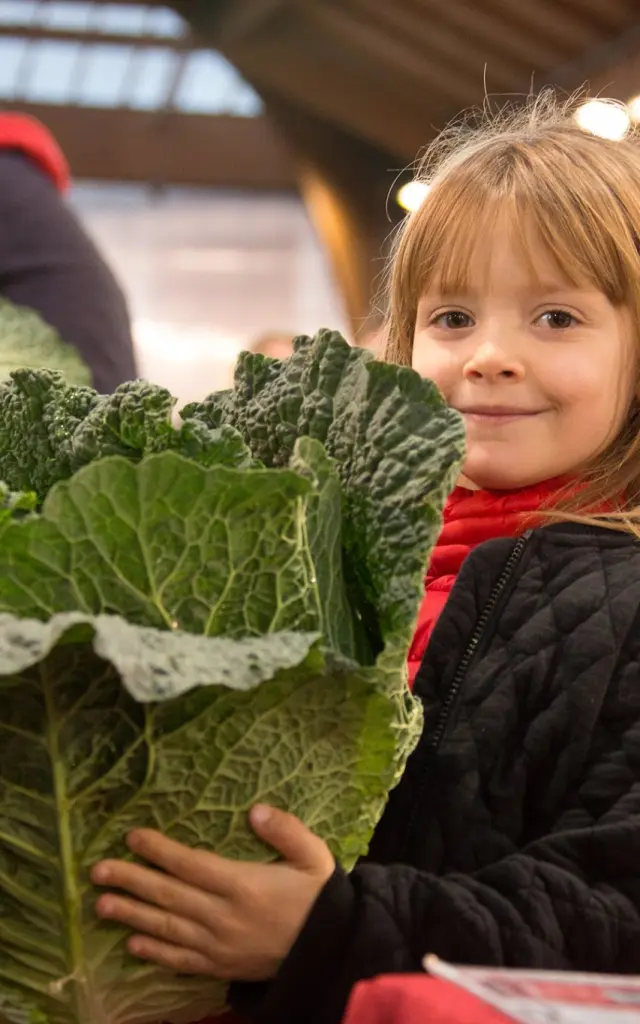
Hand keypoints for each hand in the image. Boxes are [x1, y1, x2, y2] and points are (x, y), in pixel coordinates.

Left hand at [91, 805, 334, 981]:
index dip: (159, 850)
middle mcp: (223, 917)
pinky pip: (180, 961)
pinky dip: (155, 953)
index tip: (133, 836)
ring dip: (132, 916)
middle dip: (131, 880)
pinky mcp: (220, 967)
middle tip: (98, 870)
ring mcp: (218, 946)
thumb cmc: (320, 898)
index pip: (190, 865)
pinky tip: (133, 945)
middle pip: (168, 896)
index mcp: (243, 885)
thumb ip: (286, 831)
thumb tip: (254, 811)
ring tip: (102, 904)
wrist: (331, 953)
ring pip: (166, 929)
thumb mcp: (314, 856)